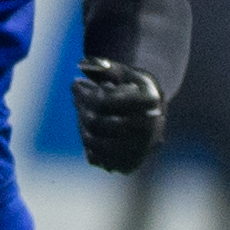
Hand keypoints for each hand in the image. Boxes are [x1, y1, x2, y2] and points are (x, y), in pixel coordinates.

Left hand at [71, 57, 163, 174]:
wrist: (154, 116)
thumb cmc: (136, 89)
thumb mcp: (126, 73)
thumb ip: (106, 67)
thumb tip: (82, 64)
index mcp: (150, 102)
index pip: (103, 101)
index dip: (84, 93)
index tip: (74, 84)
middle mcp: (149, 129)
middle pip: (96, 122)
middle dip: (81, 108)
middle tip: (76, 98)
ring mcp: (140, 150)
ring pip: (93, 142)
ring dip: (82, 127)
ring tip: (82, 114)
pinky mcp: (130, 165)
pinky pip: (96, 159)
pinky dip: (88, 146)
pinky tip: (90, 131)